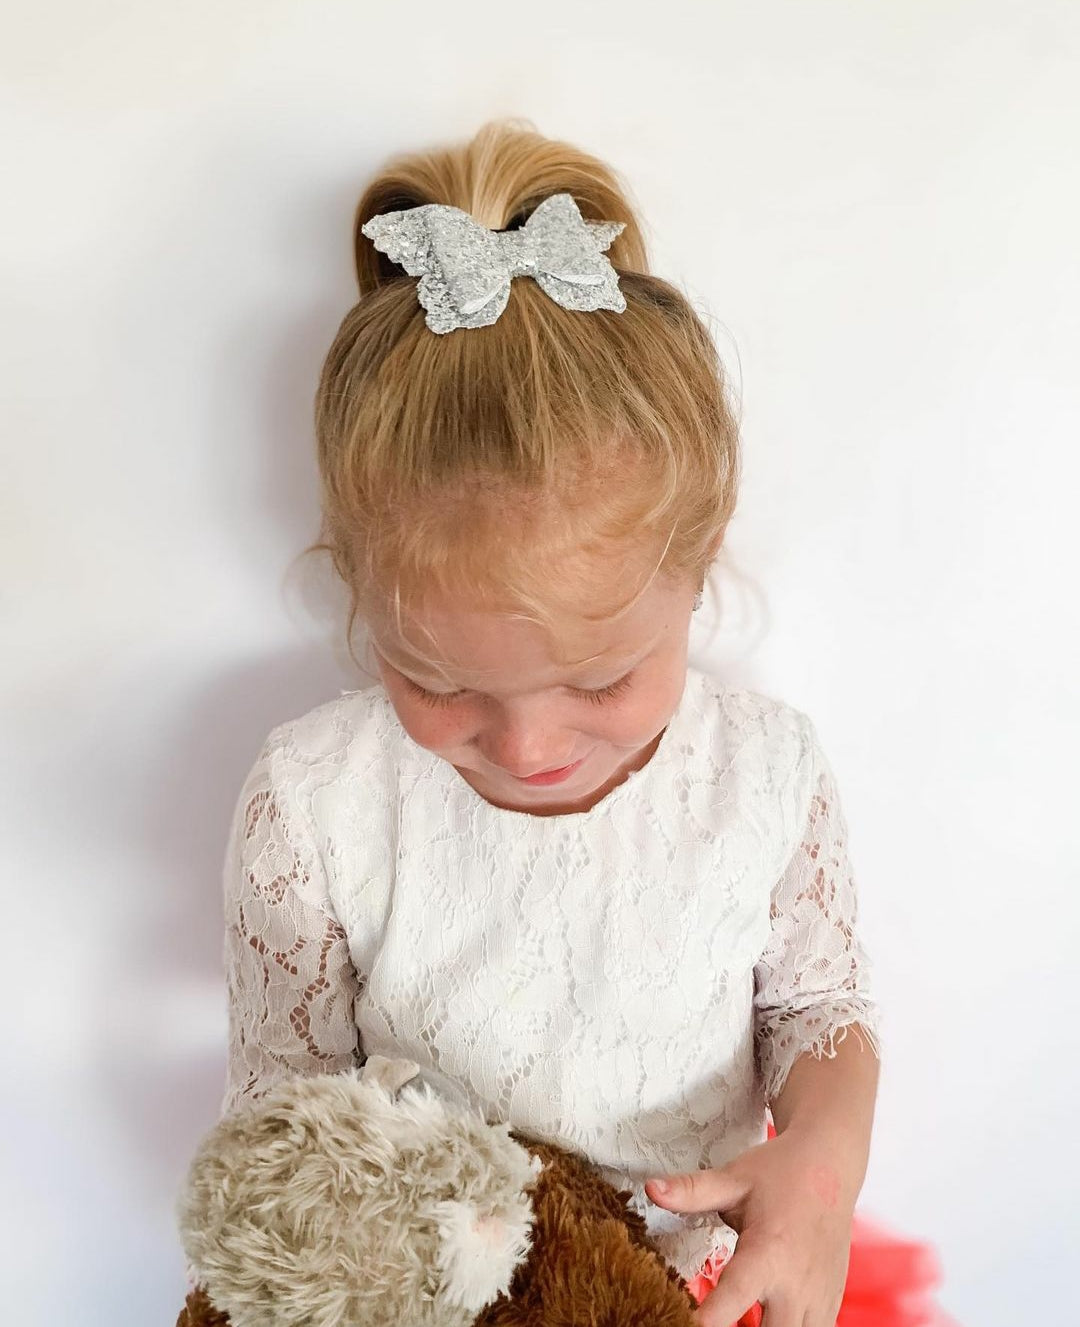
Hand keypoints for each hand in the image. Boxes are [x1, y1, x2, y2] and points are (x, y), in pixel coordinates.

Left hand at [645, 1129, 857, 1326]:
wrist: (831, 1164)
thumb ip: (692, 1191)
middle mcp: (796, 1285)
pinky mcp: (830, 1303)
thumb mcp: (733, 1179)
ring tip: (737, 1321)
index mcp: (769, 1254)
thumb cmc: (780, 1172)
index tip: (683, 1322)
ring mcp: (818, 1299)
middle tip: (706, 1320)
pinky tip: (766, 1322)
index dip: (705, 1320)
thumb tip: (652, 1188)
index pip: (732, 1300)